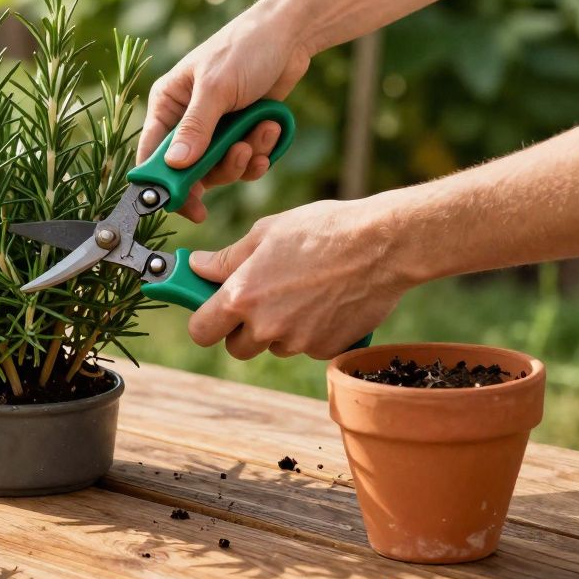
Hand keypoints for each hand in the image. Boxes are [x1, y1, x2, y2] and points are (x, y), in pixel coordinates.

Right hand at [139, 4, 311, 221]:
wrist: (290, 35)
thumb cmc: (245, 48)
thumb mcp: (217, 88)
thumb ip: (196, 128)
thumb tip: (175, 166)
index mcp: (168, 105)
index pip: (152, 154)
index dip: (161, 182)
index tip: (180, 203)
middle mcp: (186, 121)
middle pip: (189, 170)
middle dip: (216, 169)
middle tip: (238, 160)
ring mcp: (215, 130)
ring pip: (220, 169)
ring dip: (244, 157)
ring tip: (262, 131)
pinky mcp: (240, 134)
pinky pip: (245, 162)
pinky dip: (260, 153)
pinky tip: (272, 130)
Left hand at [185, 198, 409, 359]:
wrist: (383, 245)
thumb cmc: (322, 229)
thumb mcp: (266, 233)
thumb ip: (226, 258)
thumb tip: (196, 266)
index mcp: (242, 296)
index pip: (201, 332)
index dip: (205, 322)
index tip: (212, 312)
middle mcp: (266, 326)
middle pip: (237, 348)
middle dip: (243, 330)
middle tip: (259, 301)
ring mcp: (298, 341)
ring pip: (274, 347)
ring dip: (279, 330)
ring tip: (301, 293)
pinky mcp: (327, 348)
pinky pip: (307, 347)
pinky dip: (311, 332)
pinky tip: (325, 302)